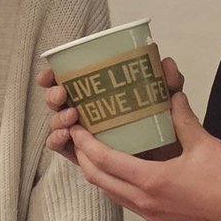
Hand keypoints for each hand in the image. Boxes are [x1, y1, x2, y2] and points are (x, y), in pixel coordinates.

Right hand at [42, 56, 184, 154]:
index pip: (68, 80)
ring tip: (72, 116)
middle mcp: (84, 111)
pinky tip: (67, 135)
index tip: (51, 74)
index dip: (52, 75)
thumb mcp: (166, 101)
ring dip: (57, 117)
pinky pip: (60, 146)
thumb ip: (167, 83)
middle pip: (56, 100)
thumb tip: (166, 62)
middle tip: (62, 93)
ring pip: (56, 122)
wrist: (169, 158)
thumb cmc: (163, 127)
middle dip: (52, 95)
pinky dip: (57, 139)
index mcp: (97, 93)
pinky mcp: (81, 153)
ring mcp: (81, 133)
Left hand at [67, 91, 220, 220]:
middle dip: (84, 158)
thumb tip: (172, 96)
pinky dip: (115, 185)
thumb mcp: (206, 145)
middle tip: (79, 137)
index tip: (76, 127)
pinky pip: (126, 201)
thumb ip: (183, 120)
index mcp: (151, 181)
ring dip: (98, 173)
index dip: (86, 144)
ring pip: (110, 193)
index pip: (104, 161)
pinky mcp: (160, 220)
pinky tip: (121, 171)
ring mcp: (150, 214)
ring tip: (94, 151)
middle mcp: (143, 201)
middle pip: (98, 180)